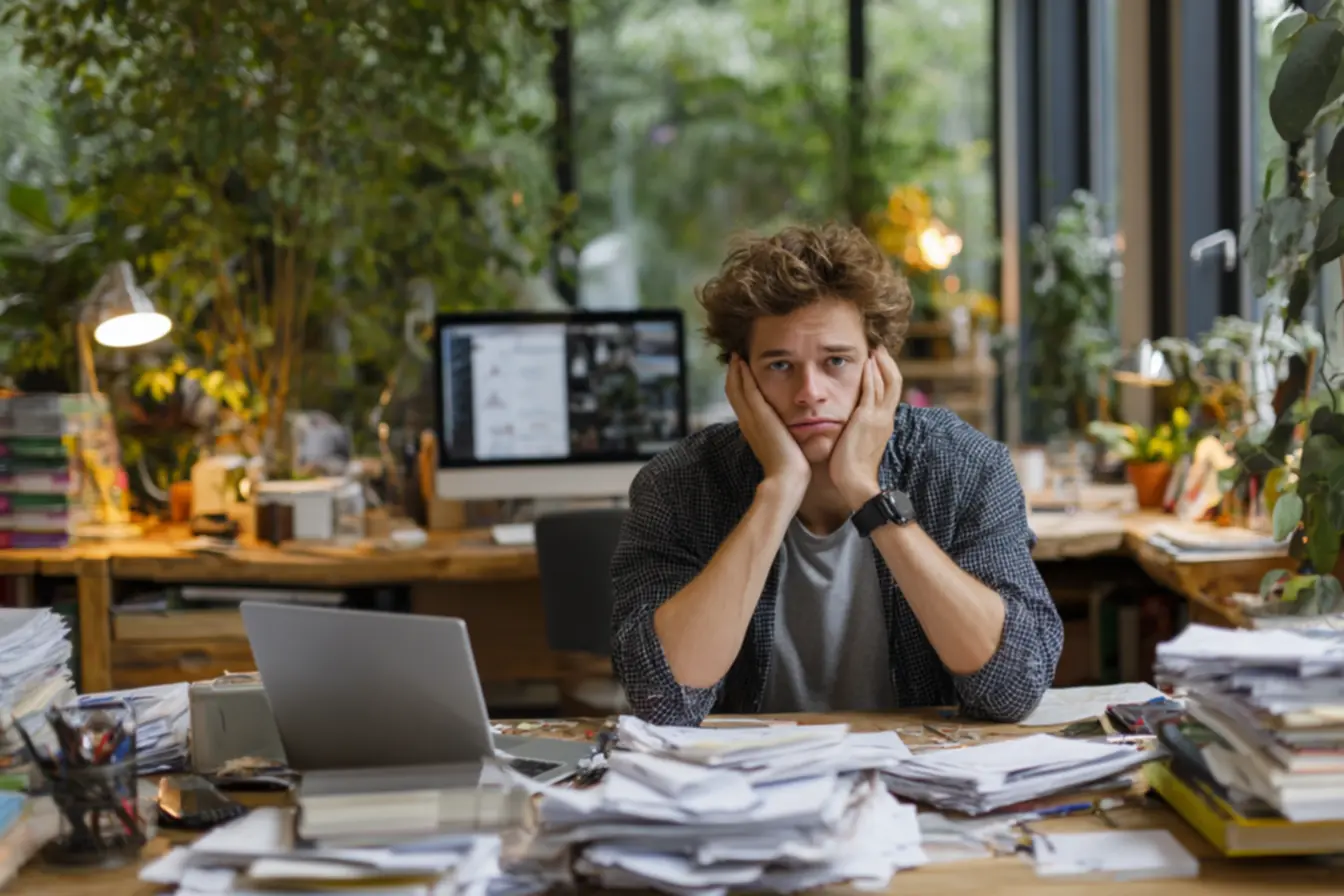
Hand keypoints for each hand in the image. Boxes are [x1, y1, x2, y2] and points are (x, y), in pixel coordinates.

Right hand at [726, 355, 809, 492]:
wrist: (787, 479)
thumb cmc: (791, 469)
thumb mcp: (785, 448)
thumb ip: (785, 437)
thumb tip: (795, 433)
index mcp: (752, 430)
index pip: (741, 403)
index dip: (738, 386)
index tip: (741, 372)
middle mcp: (747, 423)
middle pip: (733, 393)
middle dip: (733, 374)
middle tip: (735, 357)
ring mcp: (751, 419)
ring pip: (736, 388)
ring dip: (736, 371)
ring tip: (737, 355)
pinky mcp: (759, 416)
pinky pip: (748, 390)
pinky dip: (744, 375)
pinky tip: (745, 362)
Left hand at [830, 345, 902, 509]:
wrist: (856, 482)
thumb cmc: (853, 469)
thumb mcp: (860, 443)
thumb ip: (860, 430)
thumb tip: (853, 423)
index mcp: (884, 423)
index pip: (890, 393)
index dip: (887, 375)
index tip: (879, 362)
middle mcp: (885, 418)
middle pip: (894, 383)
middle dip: (888, 363)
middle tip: (880, 349)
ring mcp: (877, 418)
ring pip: (887, 383)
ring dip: (880, 364)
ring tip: (875, 350)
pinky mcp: (866, 419)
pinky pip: (871, 391)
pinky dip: (871, 375)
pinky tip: (867, 363)